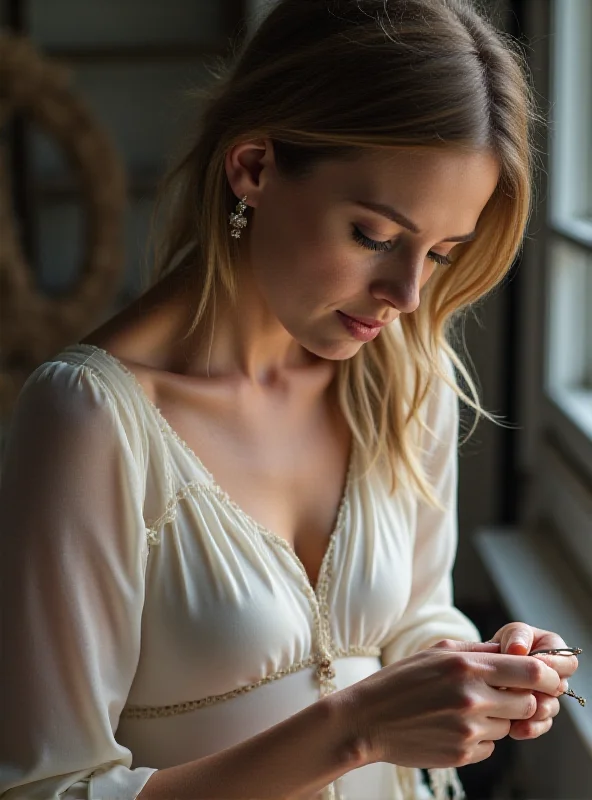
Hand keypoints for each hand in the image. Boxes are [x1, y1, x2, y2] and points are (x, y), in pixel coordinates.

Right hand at [341, 639, 562, 769]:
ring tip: (461, 709)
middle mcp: (472, 698)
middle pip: (526, 702)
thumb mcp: (437, 652)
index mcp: (466, 666)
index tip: (550, 678)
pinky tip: (451, 727)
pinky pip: (490, 747)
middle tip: (497, 694)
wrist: (367, 720)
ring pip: (508, 726)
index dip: (548, 676)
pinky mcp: (462, 755)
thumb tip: (512, 652)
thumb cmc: (401, 680)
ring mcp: (468, 730)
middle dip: (520, 699)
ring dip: (496, 719)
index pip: (531, 672)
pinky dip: (480, 738)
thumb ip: (478, 651)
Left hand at [486, 623, 578, 739]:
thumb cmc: (503, 645)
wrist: (484, 668)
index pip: (568, 662)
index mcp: (554, 652)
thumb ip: (517, 637)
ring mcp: (545, 697)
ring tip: (517, 710)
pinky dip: (528, 728)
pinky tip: (515, 728)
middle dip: (542, 691)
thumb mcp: (509, 634)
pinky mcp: (534, 716)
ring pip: (549, 709)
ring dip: (534, 711)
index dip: (552, 665)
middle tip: (524, 690)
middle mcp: (555, 677)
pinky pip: (538, 726)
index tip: (532, 664)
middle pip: (559, 688)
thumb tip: (518, 649)